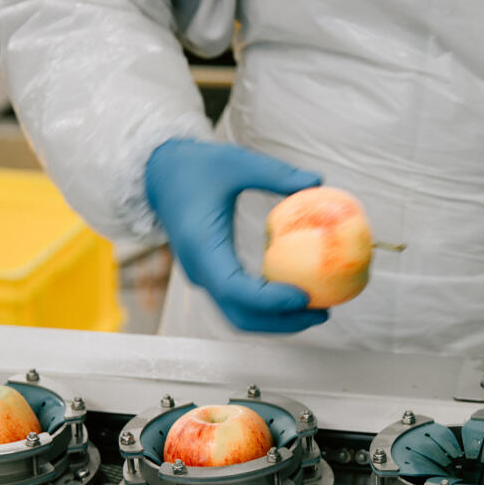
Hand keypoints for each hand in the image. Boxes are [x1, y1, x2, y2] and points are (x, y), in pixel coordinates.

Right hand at [145, 139, 327, 332]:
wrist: (162, 175)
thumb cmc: (197, 166)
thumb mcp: (237, 161)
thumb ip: (275, 173)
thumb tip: (317, 180)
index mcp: (201, 248)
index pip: (234, 289)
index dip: (270, 301)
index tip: (304, 297)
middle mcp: (200, 271)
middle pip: (240, 315)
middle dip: (282, 323)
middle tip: (322, 312)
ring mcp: (204, 278)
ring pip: (239, 315)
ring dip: (277, 321)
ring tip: (316, 310)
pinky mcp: (212, 276)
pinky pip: (240, 302)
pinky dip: (269, 308)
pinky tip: (298, 295)